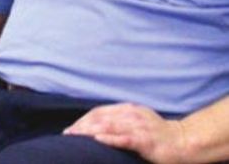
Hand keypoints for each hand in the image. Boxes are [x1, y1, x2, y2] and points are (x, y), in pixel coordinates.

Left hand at [64, 103, 190, 163]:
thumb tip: (97, 125)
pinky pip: (125, 138)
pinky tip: (98, 140)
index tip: (70, 129)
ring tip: (75, 136)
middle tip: (67, 134)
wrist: (184, 142)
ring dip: (89, 131)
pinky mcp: (145, 140)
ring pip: (109, 126)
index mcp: (127, 109)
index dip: (83, 120)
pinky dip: (110, 138)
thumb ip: (119, 120)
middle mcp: (130, 114)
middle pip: (100, 118)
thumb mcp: (137, 120)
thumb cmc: (158, 134)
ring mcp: (138, 127)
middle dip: (81, 126)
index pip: (98, 112)